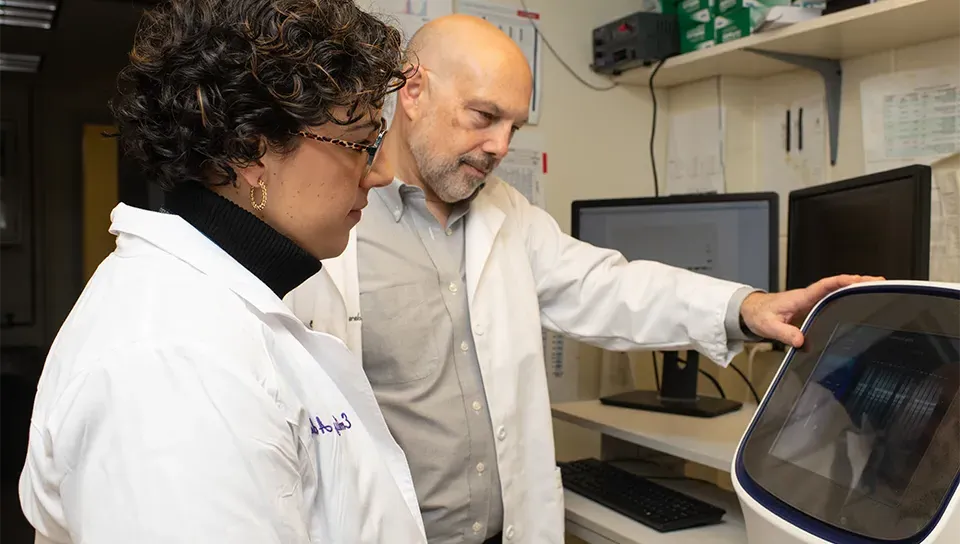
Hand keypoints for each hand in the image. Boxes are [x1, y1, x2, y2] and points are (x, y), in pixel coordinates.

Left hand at [740, 275, 884, 347]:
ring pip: (835, 292)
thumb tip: (801, 341)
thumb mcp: (768, 326)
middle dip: (857, 282)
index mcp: (801, 297)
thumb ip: (784, 333)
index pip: (825, 285)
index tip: (860, 279)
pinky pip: (830, 300)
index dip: (843, 281)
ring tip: (876, 288)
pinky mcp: (810, 307)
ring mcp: (810, 301)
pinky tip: (858, 300)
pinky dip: (845, 297)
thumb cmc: (758, 315)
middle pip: (836, 286)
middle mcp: (808, 297)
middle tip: (879, 282)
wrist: (750, 311)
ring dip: (854, 288)